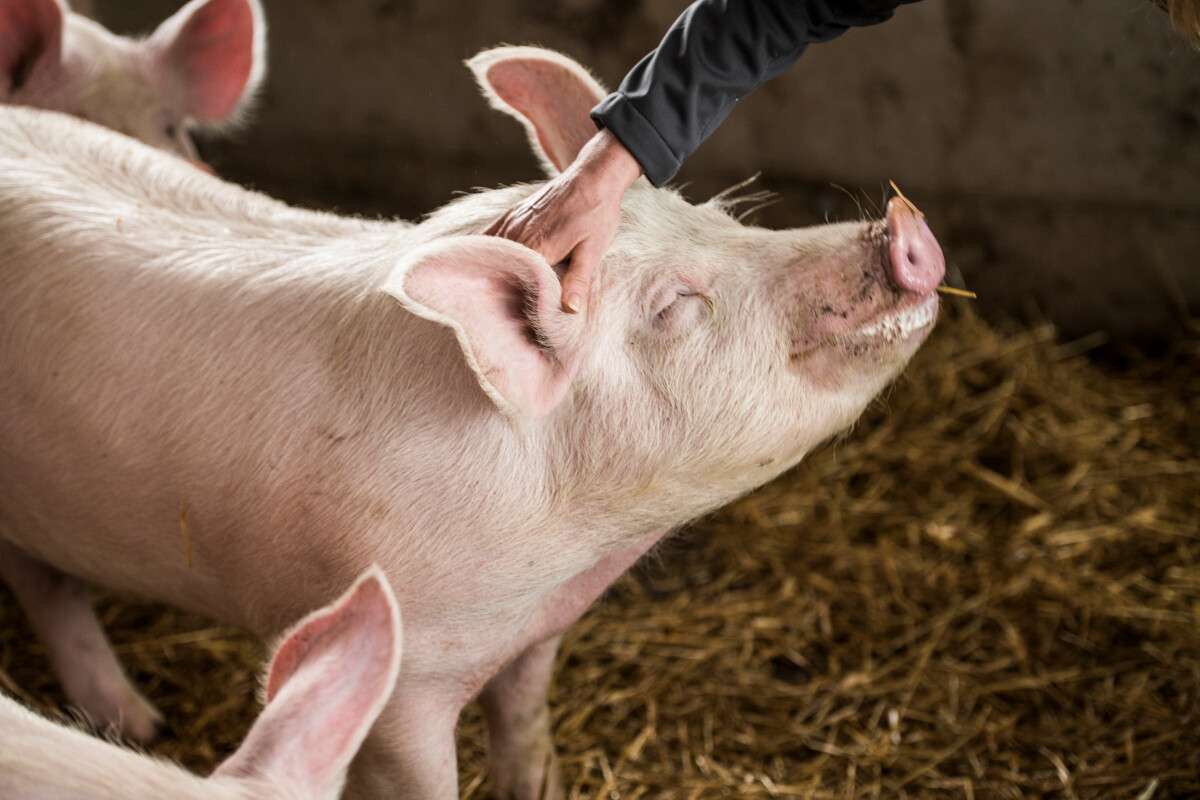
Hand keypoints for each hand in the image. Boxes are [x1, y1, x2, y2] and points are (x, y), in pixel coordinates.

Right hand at [485, 129, 641, 312]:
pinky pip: (488, 237)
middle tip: (498, 312)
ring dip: (489, 272)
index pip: (516, 282)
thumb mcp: (593, 250)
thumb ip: (578, 281)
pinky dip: (484, 253)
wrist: (593, 176)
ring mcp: (513, 223)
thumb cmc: (597, 214)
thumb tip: (570, 311)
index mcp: (539, 248)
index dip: (515, 301)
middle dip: (499, 290)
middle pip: (500, 270)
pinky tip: (482, 266)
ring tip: (488, 294)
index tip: (515, 316)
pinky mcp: (512, 215)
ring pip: (490, 254)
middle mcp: (519, 235)